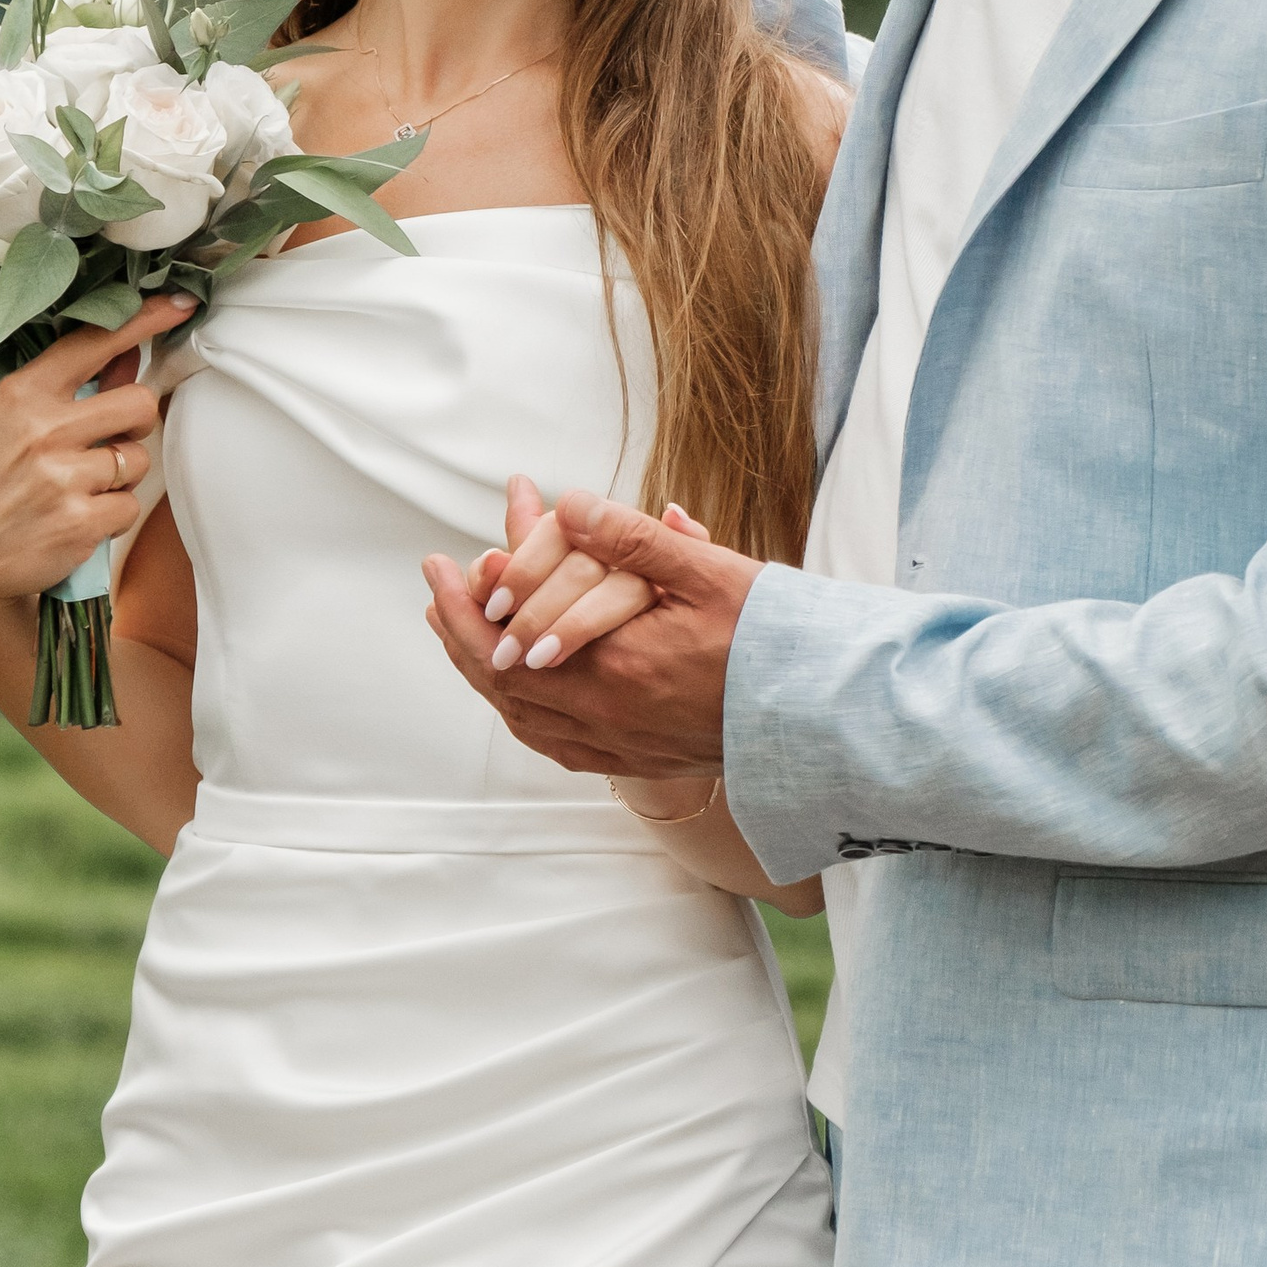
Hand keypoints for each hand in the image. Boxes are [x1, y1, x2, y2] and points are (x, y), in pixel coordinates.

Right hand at [0, 294, 195, 633]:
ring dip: (119, 479)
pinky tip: (71, 525)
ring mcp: (60, 476)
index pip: (94, 341)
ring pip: (138, 460)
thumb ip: (69, 393)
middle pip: (139, 402)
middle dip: (135, 426)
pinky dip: (110, 519)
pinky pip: (129, 507)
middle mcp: (41, 428)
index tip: (181, 302)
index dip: (142, 319)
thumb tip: (129, 356)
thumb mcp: (8, 427)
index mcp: (21, 394)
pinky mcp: (78, 522)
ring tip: (74, 493)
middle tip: (106, 446)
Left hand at [423, 491, 759, 777]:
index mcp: (613, 667)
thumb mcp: (708, 572)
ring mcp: (620, 747)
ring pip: (523, 715)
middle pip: (499, 681)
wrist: (829, 718)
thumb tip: (566, 504)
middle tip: (437, 588)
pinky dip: (522, 711)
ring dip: (482, 671)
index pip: (504, 638)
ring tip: (459, 632)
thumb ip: (632, 539)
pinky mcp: (640, 762)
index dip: (463, 601)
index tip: (442, 562)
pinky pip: (556, 743)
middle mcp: (605, 717)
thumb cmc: (774, 639)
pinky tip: (517, 692)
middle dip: (459, 630)